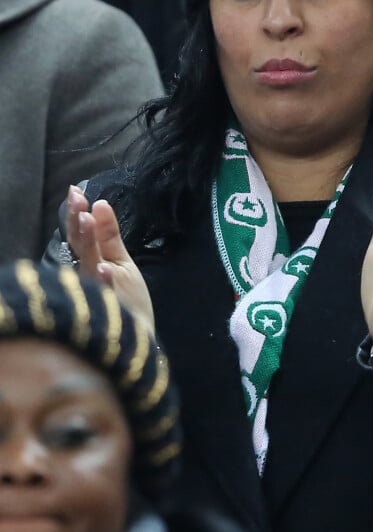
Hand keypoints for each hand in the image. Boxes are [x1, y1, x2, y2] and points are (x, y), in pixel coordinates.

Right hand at [66, 185, 154, 334]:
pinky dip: (103, 282)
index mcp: (90, 263)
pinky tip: (104, 268)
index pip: (79, 236)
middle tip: (78, 201)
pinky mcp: (111, 312)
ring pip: (88, 267)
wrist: (137, 340)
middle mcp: (88, 278)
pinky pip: (105, 296)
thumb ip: (109, 235)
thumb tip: (100, 202)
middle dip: (78, 224)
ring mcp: (98, 295)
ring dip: (88, 244)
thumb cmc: (126, 302)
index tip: (75, 190)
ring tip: (87, 221)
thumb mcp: (120, 262)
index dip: (76, 214)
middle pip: (80, 248)